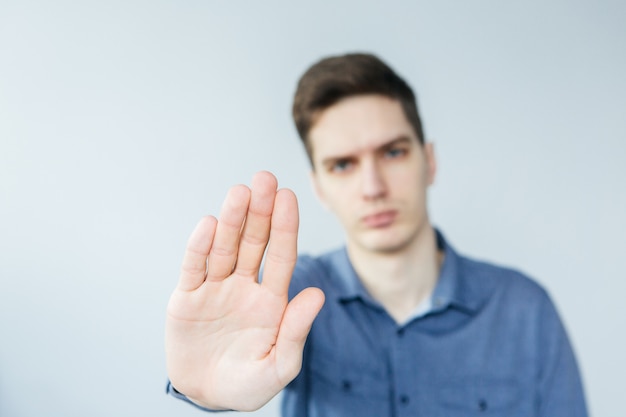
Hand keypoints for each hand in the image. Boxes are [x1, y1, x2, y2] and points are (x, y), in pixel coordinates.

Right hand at [165, 171, 324, 410]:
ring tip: (239, 193)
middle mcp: (243, 286)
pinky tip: (208, 224)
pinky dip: (199, 247)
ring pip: (223, 247)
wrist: (206, 397)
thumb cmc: (247, 384)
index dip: (285, 226)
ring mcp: (214, 289)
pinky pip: (194, 268)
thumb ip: (296, 332)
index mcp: (271, 299)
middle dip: (260, 211)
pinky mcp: (186, 298)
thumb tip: (318, 295)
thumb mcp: (279, 366)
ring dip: (231, 220)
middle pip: (253, 242)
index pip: (281, 255)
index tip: (289, 196)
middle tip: (265, 178)